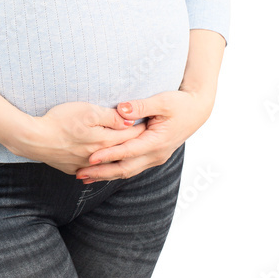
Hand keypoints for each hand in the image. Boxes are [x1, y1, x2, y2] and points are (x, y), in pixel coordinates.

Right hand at [15, 101, 145, 174]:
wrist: (34, 139)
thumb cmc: (60, 120)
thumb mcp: (87, 111)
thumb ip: (110, 117)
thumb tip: (129, 122)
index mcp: (105, 141)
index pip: (131, 136)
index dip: (142, 128)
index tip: (152, 123)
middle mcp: (98, 156)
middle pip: (122, 151)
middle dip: (135, 145)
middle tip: (147, 137)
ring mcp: (84, 164)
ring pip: (108, 164)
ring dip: (120, 159)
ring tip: (128, 153)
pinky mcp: (72, 168)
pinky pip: (91, 169)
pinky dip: (100, 167)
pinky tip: (102, 164)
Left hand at [74, 87, 216, 181]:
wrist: (198, 111)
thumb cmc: (180, 103)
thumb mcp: (162, 101)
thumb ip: (141, 106)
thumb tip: (121, 109)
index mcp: (158, 141)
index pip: (128, 152)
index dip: (109, 155)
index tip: (91, 157)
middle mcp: (156, 154)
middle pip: (125, 168)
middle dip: (102, 172)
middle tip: (80, 174)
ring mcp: (155, 157)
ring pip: (128, 171)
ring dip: (106, 175)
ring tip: (85, 177)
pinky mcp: (153, 156)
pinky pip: (132, 167)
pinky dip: (116, 170)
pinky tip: (102, 171)